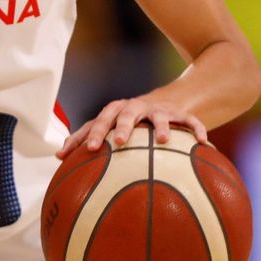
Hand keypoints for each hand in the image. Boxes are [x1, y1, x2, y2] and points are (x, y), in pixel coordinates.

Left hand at [56, 94, 207, 157]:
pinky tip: (203, 143)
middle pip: (126, 113)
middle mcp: (136, 108)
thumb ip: (85, 140)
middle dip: (122, 126)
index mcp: (116, 112)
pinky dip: (197, 130)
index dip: (94, 133)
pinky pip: (191, 121)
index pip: (100, 119)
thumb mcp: (109, 129)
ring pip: (161, 116)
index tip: (90, 150)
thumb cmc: (129, 123)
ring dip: (161, 126)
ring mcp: (160, 110)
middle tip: (118, 142)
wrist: (165, 102)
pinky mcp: (181, 114)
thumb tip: (57, 158)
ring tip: (162, 141)